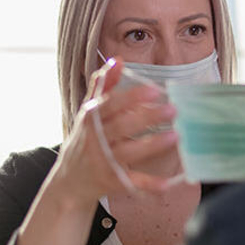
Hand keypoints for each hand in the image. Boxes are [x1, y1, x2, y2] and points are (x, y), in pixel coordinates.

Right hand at [50, 57, 178, 204]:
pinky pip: (132, 182)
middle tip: (172, 109)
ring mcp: (104, 162)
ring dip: (152, 145)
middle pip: (122, 126)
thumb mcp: (88, 112)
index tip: (152, 88)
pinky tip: (169, 182)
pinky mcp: (112, 182)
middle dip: (147, 118)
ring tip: (175, 135)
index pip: (109, 105)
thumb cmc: (84, 140)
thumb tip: (117, 59)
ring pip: (129, 152)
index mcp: (90, 119)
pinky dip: (149, 184)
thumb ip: (101, 86)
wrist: (68, 182)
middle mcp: (95, 140)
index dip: (129, 97)